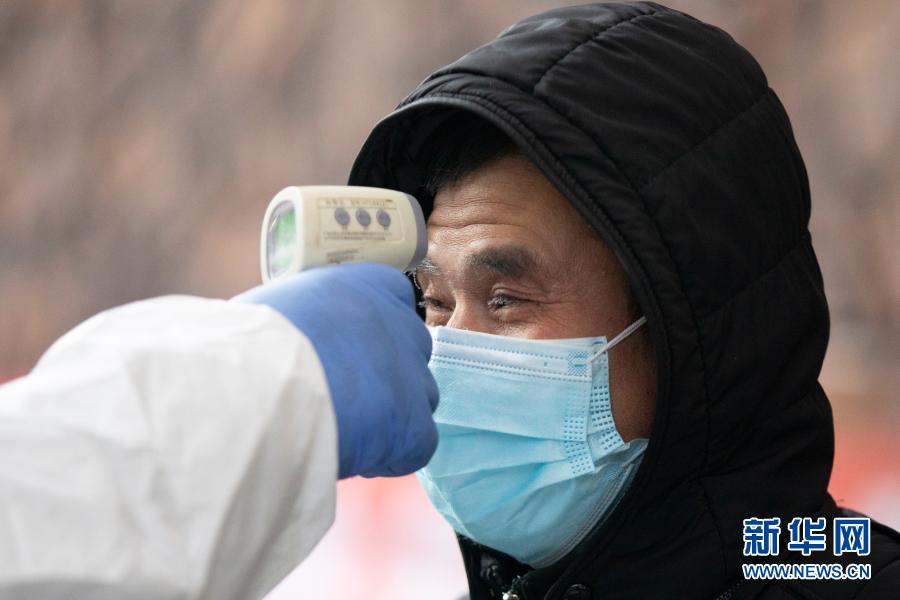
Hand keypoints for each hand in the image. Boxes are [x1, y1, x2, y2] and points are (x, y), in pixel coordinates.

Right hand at [234, 263, 437, 477]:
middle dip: (384, 376)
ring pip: (418, 399)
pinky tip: (353, 454)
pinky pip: (417, 445)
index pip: (394, 302)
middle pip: (409, 352)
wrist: (254, 386)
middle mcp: (398, 322)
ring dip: (389, 417)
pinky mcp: (413, 423)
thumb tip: (305, 339)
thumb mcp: (281, 307)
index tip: (347, 357)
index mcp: (366, 284)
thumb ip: (312, 317)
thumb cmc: (247, 345)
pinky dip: (390, 456)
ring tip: (341, 429)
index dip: (373, 336)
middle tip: (342, 397)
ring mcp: (412, 374)